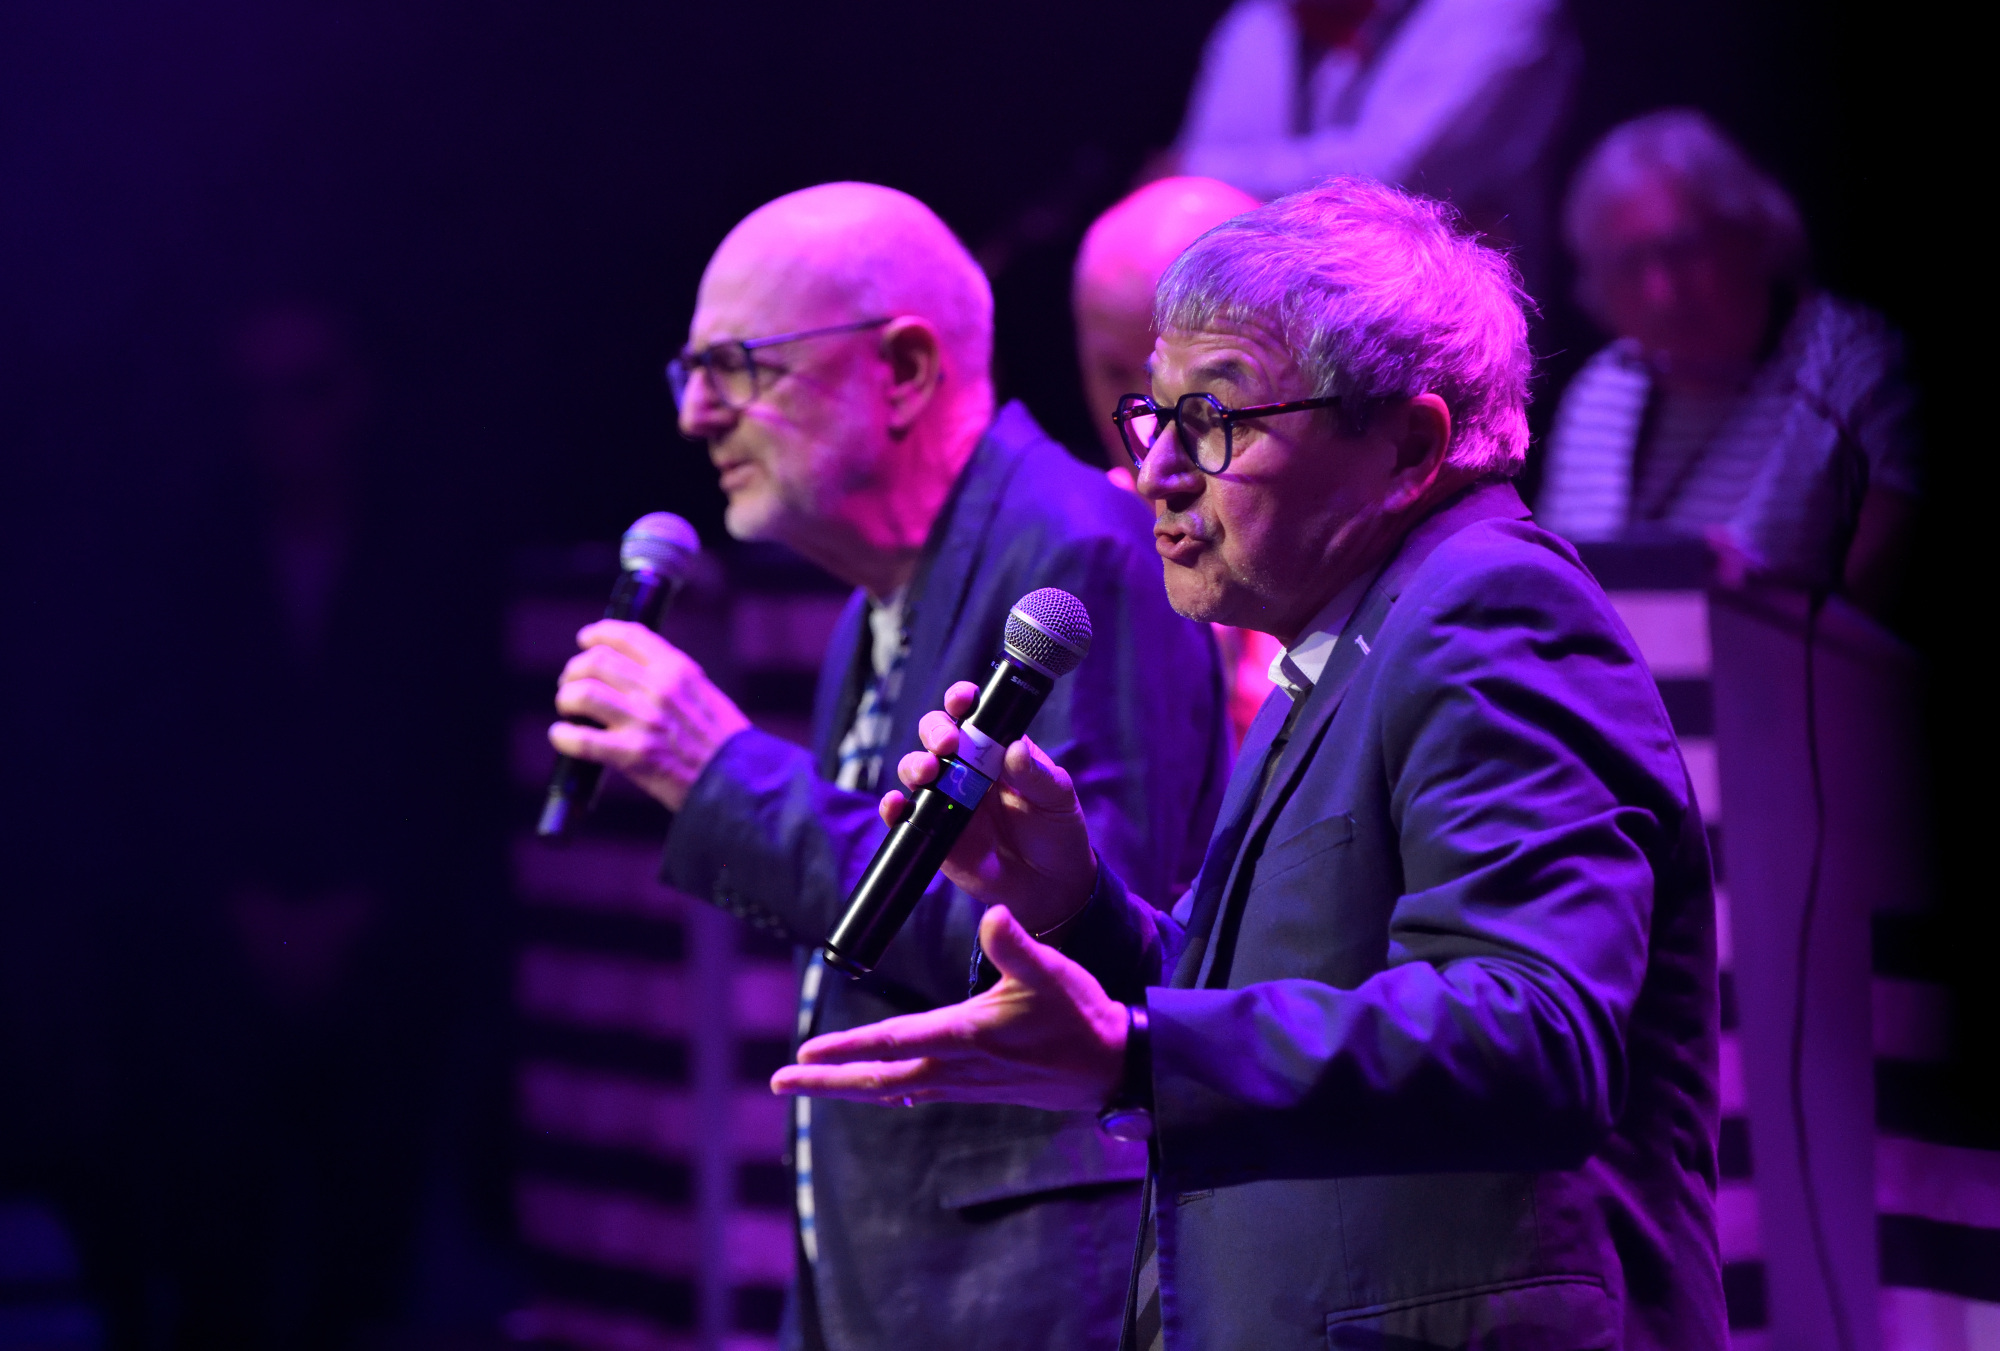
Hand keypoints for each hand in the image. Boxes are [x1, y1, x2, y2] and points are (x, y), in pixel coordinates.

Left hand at [549, 620, 750, 810]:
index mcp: (679, 670)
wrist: (740, 783)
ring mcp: (644, 721)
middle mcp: (659, 689)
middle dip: (574, 671)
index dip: (599, 633)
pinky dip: (563, 737)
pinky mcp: (632, 755)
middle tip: (571, 685)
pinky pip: (580, 739)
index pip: (628, 636)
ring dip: (566, 699)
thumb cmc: (724, 745)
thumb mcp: (705, 696)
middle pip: (596, 661)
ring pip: (582, 693)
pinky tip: (564, 737)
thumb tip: (635, 676)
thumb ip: (674, 682)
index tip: (585, 640)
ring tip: (568, 710)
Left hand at [770, 906, 1126, 1110]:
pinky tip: (875, 1090)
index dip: (846, 1048)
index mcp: (966, 1035)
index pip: (893, 1042)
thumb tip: (993, 912)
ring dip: (847, 1087)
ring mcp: (965, 1082)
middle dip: (827, 1081)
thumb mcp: (1051, 969)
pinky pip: (917, 1092)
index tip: (803, 1054)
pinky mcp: (975, 1087)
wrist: (1115, 1065)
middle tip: (779, 1081)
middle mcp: (957, 1065)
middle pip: (878, 1078)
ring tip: (807, 1085)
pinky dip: (886, 1090)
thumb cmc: (1081, 1012)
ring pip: (893, 1089)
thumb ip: (1017, 943)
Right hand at [880, 681, 1097, 934]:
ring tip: (928, 772)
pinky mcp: (933, 832)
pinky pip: (904, 816)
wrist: (1049, 887)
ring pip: (915, 769)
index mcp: (996, 749)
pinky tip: (897, 805)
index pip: (973, 714)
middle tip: (948, 744)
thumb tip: (1014, 747)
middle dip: (935, 730)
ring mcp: (947, 799)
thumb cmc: (1056, 831)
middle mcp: (966, 768)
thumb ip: (1036, 773)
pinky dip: (893, 808)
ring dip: (914, 764)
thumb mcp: (1057, 798)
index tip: (963, 700)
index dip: (962, 700)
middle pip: (936, 735)